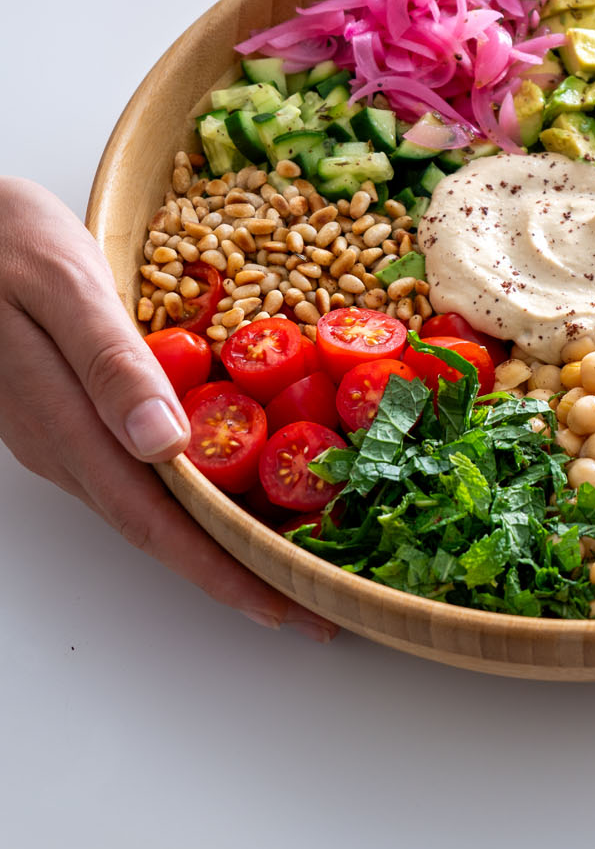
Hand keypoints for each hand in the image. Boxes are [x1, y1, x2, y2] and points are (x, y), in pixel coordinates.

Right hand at [0, 179, 337, 640]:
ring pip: (145, 509)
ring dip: (214, 543)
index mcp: (65, 424)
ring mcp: (59, 439)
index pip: (152, 521)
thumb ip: (111, 366)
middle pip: (154, 532)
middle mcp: (61, 448)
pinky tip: (233, 495)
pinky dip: (191, 499)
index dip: (219, 570)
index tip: (282, 606)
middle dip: (232, 574)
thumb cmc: (9, 242)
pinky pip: (134, 476)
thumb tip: (164, 446)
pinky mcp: (65, 419)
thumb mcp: (65, 287)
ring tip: (287, 561)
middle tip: (311, 605)